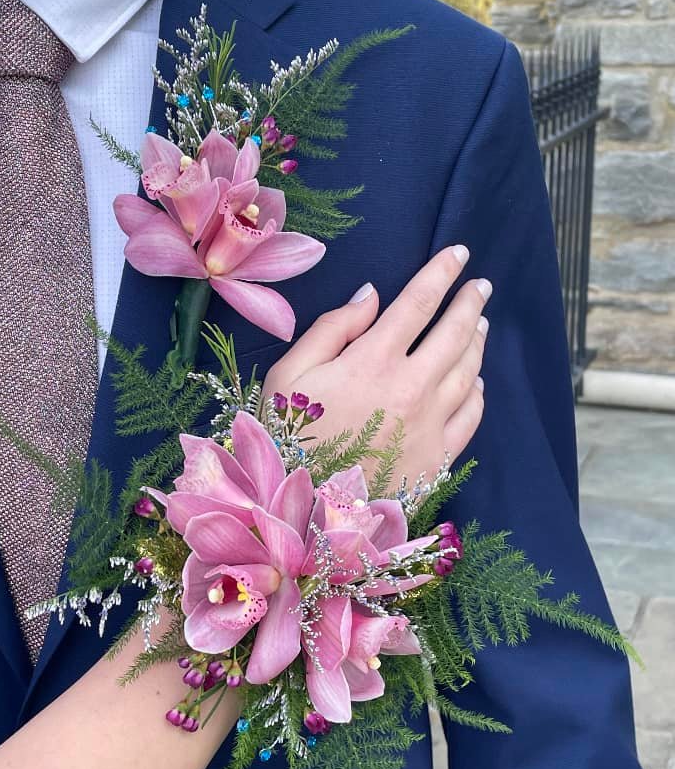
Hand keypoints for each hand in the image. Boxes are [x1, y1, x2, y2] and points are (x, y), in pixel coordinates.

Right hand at [262, 245, 490, 483]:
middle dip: (471, 301)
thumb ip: (331, 330)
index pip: (418, 303)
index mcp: (372, 361)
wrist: (303, 514)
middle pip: (455, 332)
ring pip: (468, 370)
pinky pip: (470, 415)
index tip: (459, 254)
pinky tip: (475, 380)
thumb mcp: (289, 375)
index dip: (442, 273)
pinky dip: (477, 391)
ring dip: (477, 340)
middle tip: (482, 285)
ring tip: (480, 323)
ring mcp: (430, 425)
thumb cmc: (287, 439)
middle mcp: (411, 388)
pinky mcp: (438, 458)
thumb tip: (371, 295)